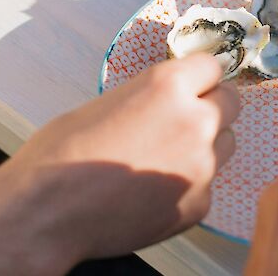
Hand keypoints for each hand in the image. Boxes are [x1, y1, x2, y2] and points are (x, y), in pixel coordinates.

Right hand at [0, 55, 237, 274]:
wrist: (46, 210)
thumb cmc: (63, 153)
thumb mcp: (109, 101)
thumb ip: (154, 97)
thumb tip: (174, 101)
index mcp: (168, 86)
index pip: (213, 67)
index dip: (199, 78)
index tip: (192, 86)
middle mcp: (195, 121)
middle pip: (230, 104)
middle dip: (210, 108)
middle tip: (179, 122)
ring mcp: (201, 167)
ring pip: (225, 146)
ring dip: (205, 146)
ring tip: (161, 158)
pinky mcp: (198, 204)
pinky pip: (206, 185)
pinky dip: (186, 186)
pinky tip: (151, 190)